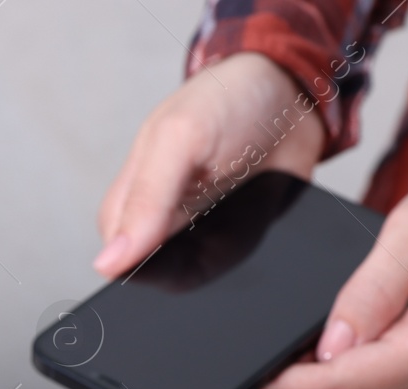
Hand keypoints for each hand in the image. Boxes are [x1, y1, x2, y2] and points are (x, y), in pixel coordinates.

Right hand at [95, 52, 324, 276]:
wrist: (298, 93)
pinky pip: (234, 268)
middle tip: (211, 237)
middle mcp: (163, 216)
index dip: (136, 269)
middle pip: (157, 271)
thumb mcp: (180, 139)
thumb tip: (109, 262)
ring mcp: (201, 228)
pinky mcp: (236, 235)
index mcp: (132, 193)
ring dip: (218, 267)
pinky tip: (256, 241)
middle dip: (183, 270)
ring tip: (238, 231)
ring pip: (197, 276)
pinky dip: (245, 262)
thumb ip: (146, 198)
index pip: (117, 254)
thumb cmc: (232, 99)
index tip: (165, 263)